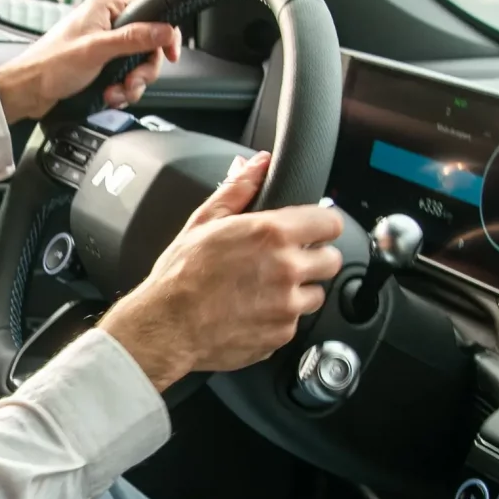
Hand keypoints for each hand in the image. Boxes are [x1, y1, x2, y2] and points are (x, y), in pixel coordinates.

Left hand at [0, 0, 180, 123]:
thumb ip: (134, 39)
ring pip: (137, 64)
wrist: (27, 91)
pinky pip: (125, 76)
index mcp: (106, 6)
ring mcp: (104, 44)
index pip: (151, 14)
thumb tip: (165, 30)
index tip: (170, 55)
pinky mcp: (101, 63)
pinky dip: (121, 89)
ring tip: (115, 92)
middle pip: (148, 45)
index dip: (163, 36)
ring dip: (131, 84)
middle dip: (141, 70)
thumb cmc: (50, 64)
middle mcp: (107, 22)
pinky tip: (109, 95)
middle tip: (131, 82)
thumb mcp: (97, 50)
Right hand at [99, 152, 344, 392]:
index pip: (331, 224)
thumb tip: (257, 164)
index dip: (323, 226)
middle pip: (332, 261)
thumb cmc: (180, 276)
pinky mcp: (282, 334)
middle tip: (287, 262)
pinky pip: (295, 322)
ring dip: (299, 291)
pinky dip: (280, 318)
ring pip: (316, 294)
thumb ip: (238, 188)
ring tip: (265, 290)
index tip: (314, 231)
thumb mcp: (204, 221)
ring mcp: (287, 305)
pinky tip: (253, 311)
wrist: (166, 327)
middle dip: (314, 259)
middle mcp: (287, 269)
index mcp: (272, 234)